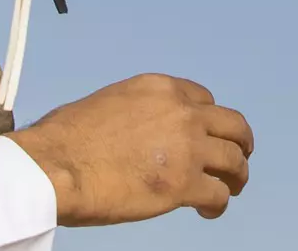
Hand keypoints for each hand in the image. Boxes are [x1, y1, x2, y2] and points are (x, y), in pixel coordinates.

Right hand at [8, 73, 253, 225]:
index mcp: (160, 88)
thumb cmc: (66, 138)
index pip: (203, 99)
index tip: (206, 135)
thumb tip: (137, 130)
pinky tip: (208, 210)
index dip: (208, 120)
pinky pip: (219, 193)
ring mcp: (188, 148)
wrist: (57, 165)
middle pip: (232, 125)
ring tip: (232, 187)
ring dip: (237, 175)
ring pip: (234, 160)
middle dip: (239, 142)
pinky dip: (218, 204)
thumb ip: (136, 112)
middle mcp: (182, 112)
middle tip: (239, 157)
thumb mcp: (108, 102)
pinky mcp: (184, 184)